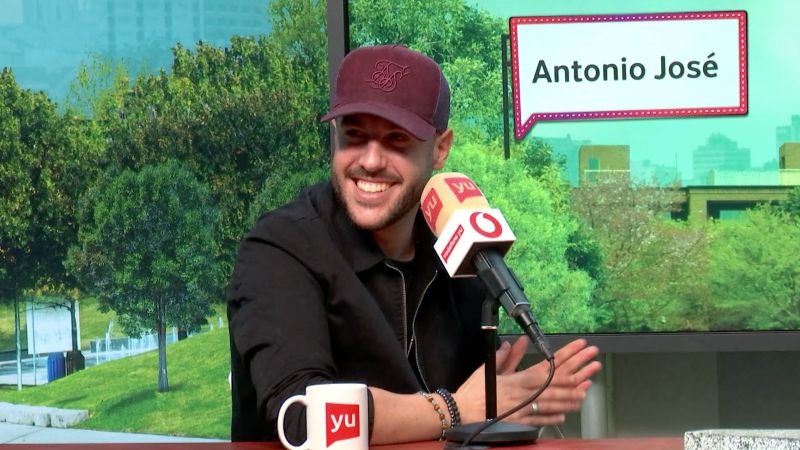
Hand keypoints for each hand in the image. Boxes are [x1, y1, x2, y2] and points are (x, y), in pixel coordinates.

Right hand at [454, 338, 601, 426]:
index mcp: (519, 377)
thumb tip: (518, 342)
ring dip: (573, 394)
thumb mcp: (489, 369)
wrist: (461, 412)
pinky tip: (566, 413)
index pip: (549, 364)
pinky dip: (555, 415)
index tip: (582, 346)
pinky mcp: (520, 422)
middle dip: (579, 370)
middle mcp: (525, 392)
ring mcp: (524, 408)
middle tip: (595, 362)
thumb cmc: (474, 391)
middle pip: (558, 381)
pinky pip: (542, 419)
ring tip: (588, 387)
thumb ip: (507, 356)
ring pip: (555, 401)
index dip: (568, 354)